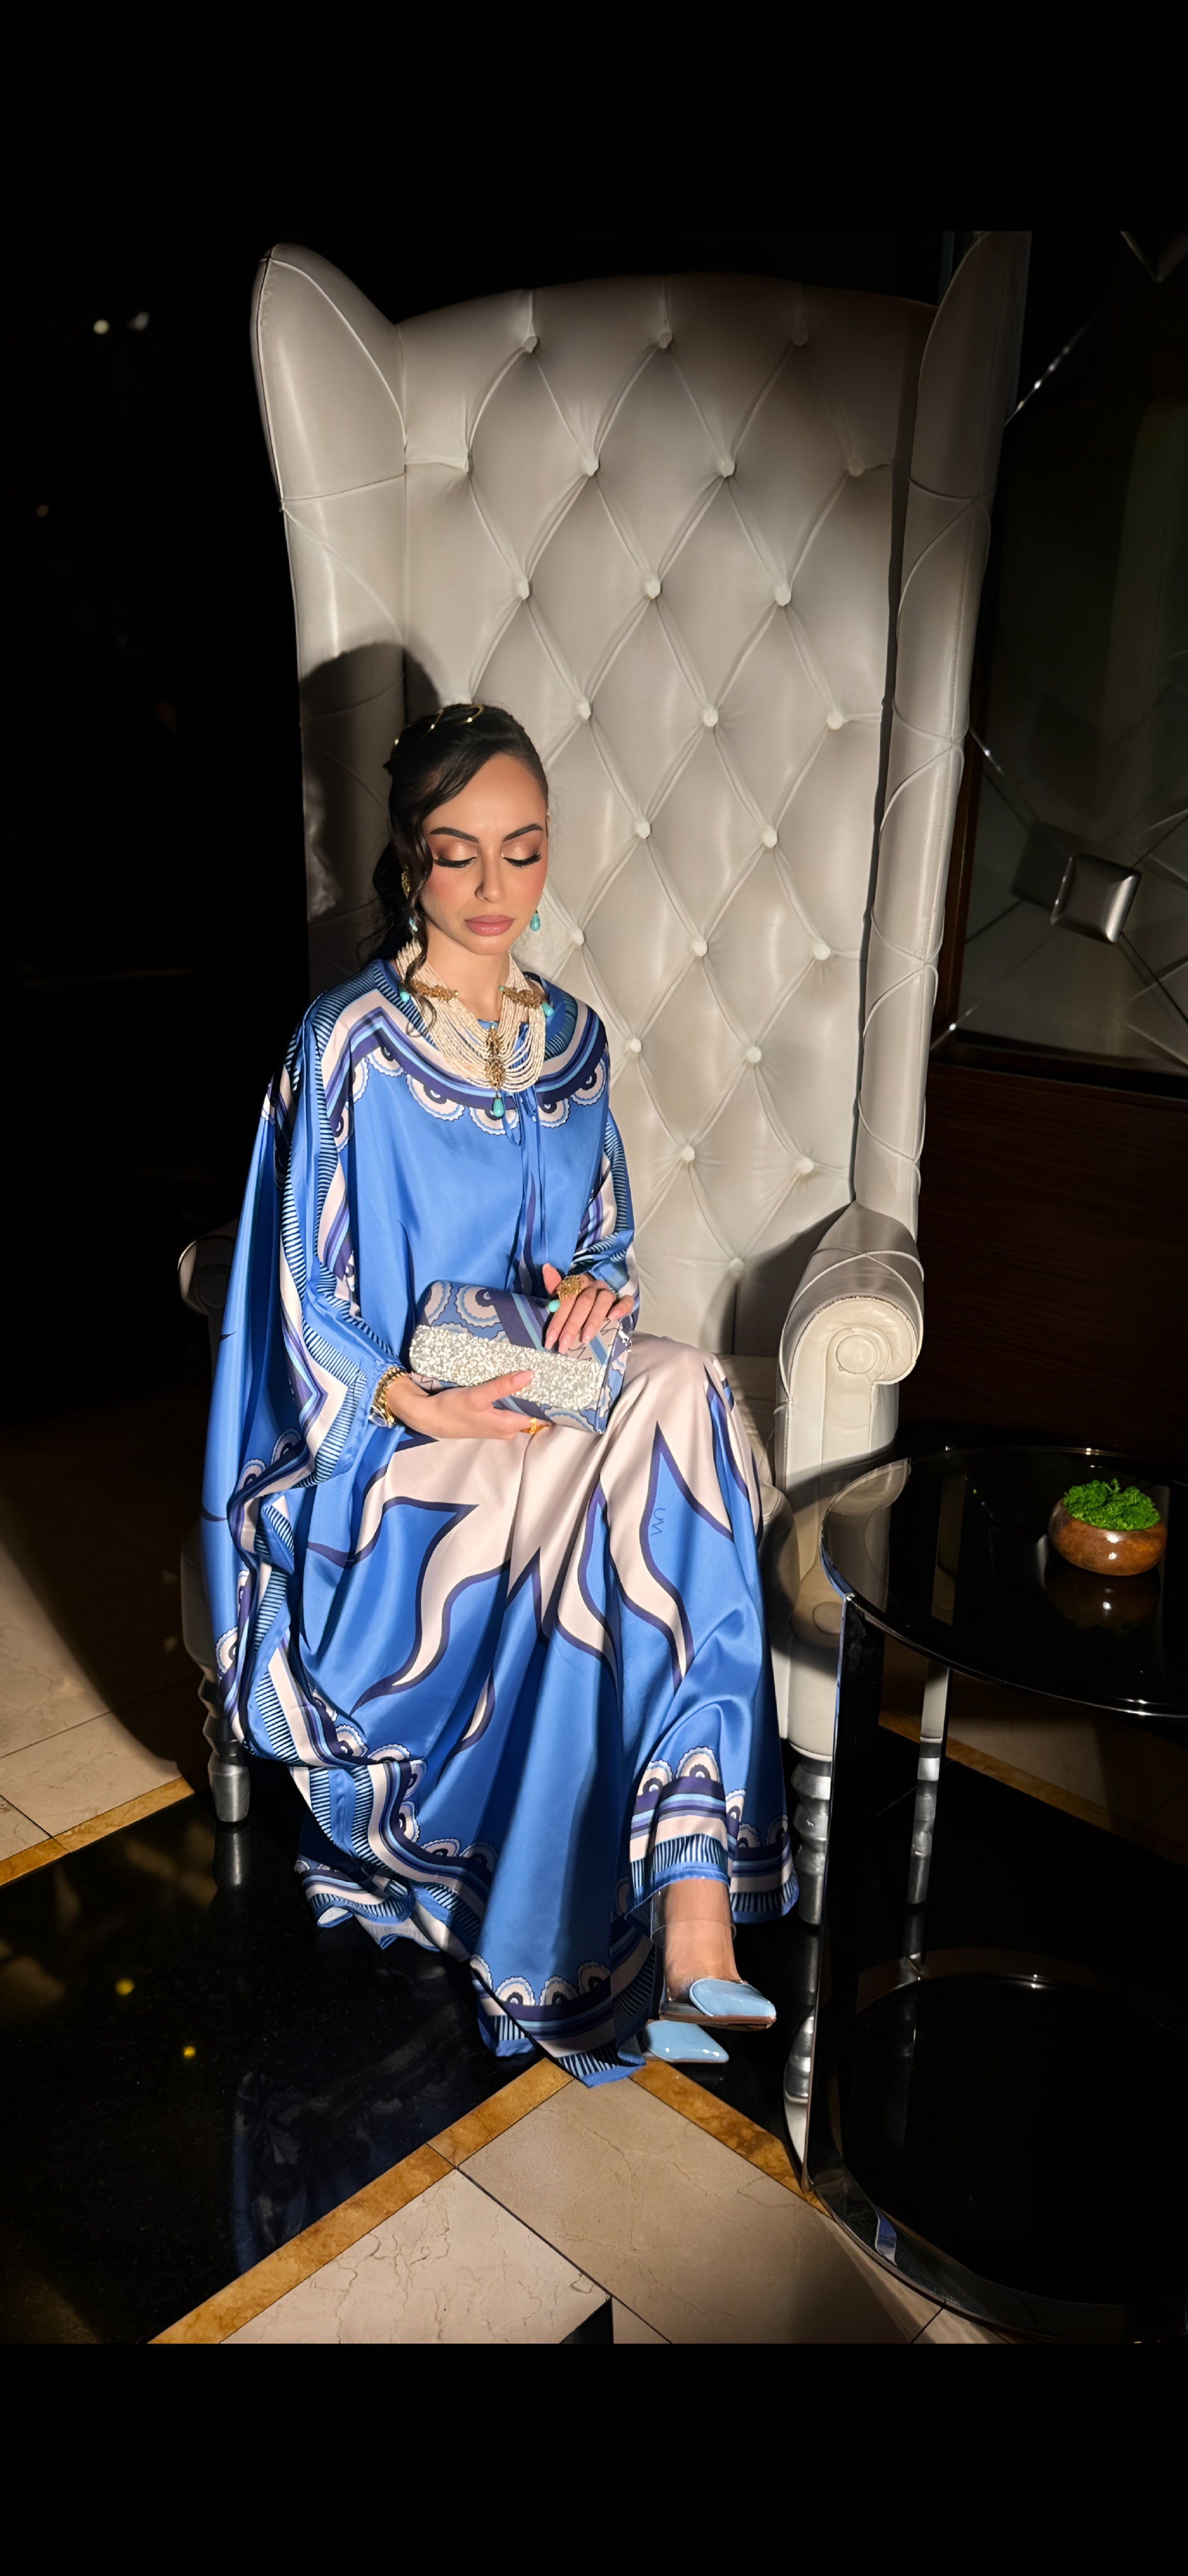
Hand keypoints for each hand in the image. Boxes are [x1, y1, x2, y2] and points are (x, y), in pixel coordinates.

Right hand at [384, 1369, 535, 1441]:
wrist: (428, 1418)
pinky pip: (506, 1406)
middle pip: (529, 1411)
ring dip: (522, 1393)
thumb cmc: (452, 1409)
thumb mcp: (477, 1396)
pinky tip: (510, 1381)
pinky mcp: (488, 1418)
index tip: (556, 1383)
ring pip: (517, 1408)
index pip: (538, 1415)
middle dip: (536, 1394)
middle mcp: (506, 1429)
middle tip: (544, 1370)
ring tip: (530, 1371)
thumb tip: (530, 1375)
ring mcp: (497, 1425)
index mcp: (508, 1426)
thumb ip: (503, 1386)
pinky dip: (510, 1395)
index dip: (548, 1400)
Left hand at [541, 1262, 633, 1352]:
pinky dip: (620, 1308)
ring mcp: (610, 1292)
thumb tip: (546, 1268)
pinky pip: (626, 1301)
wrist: (602, 1302)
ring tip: (585, 1339)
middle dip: (572, 1325)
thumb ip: (555, 1286)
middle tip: (564, 1345)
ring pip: (603, 1301)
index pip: (567, 1299)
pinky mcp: (624, 1300)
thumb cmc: (579, 1303)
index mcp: (578, 1283)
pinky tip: (613, 1318)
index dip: (558, 1320)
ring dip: (593, 1320)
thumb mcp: (565, 1297)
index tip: (550, 1340)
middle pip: (584, 1302)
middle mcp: (594, 1285)